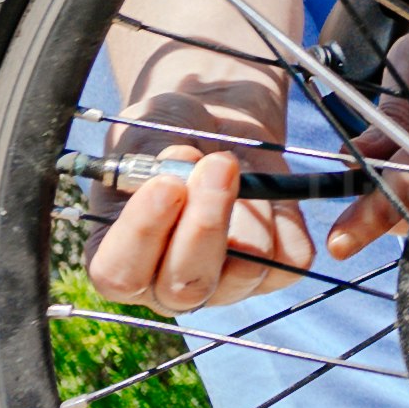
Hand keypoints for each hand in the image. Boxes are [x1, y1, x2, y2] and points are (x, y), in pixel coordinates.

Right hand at [89, 139, 307, 315]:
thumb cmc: (165, 132)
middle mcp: (166, 286)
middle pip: (187, 288)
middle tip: (218, 164)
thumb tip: (182, 173)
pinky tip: (264, 189)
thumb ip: (147, 162)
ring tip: (231, 165)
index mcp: (118, 260)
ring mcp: (223, 286)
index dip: (144, 233)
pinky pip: (290, 259)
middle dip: (206, 223)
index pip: (120, 275)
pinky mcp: (273, 272)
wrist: (213, 119)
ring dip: (248, 210)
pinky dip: (284, 217)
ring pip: (246, 272)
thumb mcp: (141, 136)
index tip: (166, 183)